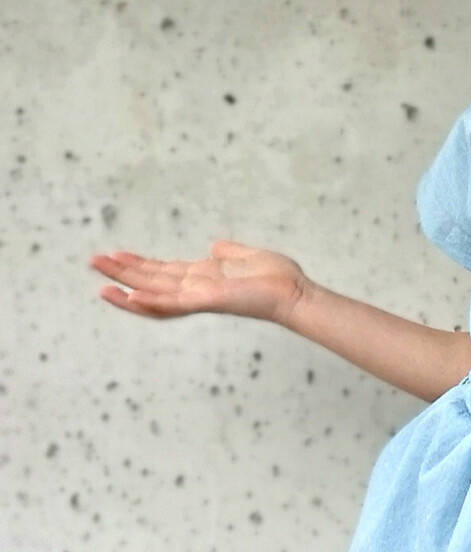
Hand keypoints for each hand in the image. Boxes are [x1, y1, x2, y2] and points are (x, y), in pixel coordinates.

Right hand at [89, 238, 307, 323]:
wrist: (295, 293)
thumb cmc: (278, 278)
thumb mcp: (246, 256)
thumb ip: (228, 252)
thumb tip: (214, 247)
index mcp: (203, 277)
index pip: (163, 272)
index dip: (140, 264)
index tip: (117, 254)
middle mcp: (197, 288)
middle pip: (151, 282)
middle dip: (123, 273)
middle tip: (94, 262)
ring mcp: (199, 297)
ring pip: (155, 295)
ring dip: (127, 289)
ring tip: (100, 282)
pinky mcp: (207, 301)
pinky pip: (173, 304)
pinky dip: (151, 302)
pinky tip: (130, 297)